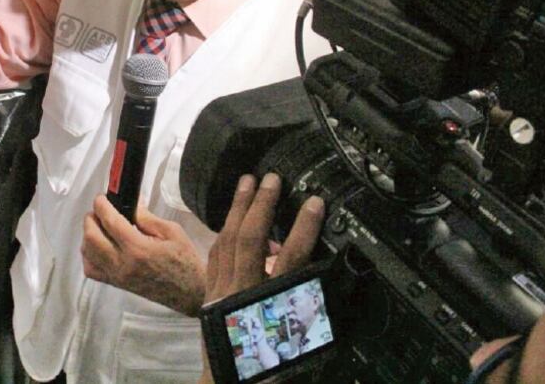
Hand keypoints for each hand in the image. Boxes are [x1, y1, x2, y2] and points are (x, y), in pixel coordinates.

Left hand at [81, 195, 205, 316]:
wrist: (190, 292)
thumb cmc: (185, 260)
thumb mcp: (171, 231)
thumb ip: (146, 217)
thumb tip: (130, 203)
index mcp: (137, 249)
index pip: (110, 222)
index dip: (101, 205)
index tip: (102, 197)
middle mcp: (122, 264)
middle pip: (91, 237)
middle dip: (91, 218)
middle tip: (100, 210)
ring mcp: (117, 276)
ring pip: (87, 253)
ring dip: (88, 235)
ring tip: (101, 226)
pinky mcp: (116, 284)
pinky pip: (91, 270)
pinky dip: (89, 255)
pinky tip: (100, 247)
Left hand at [199, 174, 323, 383]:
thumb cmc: (269, 371)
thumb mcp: (303, 346)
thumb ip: (315, 309)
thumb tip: (334, 278)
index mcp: (270, 307)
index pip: (290, 261)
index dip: (303, 229)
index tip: (315, 204)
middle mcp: (241, 295)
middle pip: (250, 241)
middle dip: (262, 206)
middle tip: (272, 178)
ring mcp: (220, 293)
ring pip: (226, 242)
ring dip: (238, 209)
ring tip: (247, 182)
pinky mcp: (210, 295)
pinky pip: (215, 255)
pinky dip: (224, 232)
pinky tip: (230, 219)